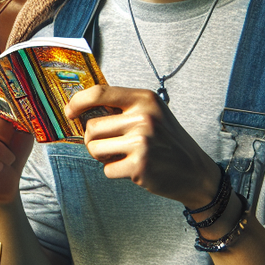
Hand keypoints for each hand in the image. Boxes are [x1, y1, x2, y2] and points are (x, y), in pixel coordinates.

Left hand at [68, 85, 219, 208]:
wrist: (195, 172)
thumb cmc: (167, 142)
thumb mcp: (152, 114)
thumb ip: (123, 109)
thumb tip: (81, 110)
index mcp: (145, 99)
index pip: (100, 93)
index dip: (78, 102)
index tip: (69, 112)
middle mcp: (143, 117)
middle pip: (91, 127)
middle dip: (93, 140)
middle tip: (110, 146)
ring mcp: (142, 142)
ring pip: (94, 148)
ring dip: (102, 156)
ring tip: (122, 156)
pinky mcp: (139, 165)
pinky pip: (107, 169)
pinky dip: (115, 172)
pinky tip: (134, 169)